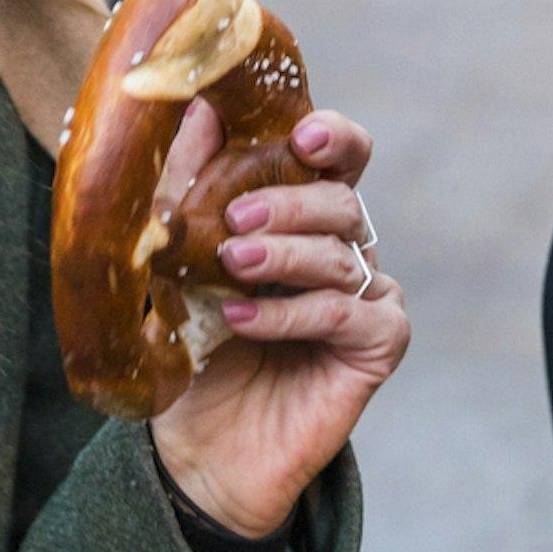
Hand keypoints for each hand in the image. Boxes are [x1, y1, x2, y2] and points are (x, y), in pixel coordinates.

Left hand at [148, 109, 406, 538]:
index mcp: (306, 216)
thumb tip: (194, 102)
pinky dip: (294, 312)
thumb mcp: (176, 257)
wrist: (199, 449)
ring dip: (283, 254)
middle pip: (343, 201)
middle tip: (238, 218)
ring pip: (344, 254)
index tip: (302, 134)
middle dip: (291, 200)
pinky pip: (348, 313)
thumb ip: (189, 183)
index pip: (342, 156)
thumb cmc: (192, 348)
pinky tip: (244, 319)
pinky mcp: (377, 348)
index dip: (333, 137)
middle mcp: (345, 250)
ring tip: (229, 267)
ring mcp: (367, 298)